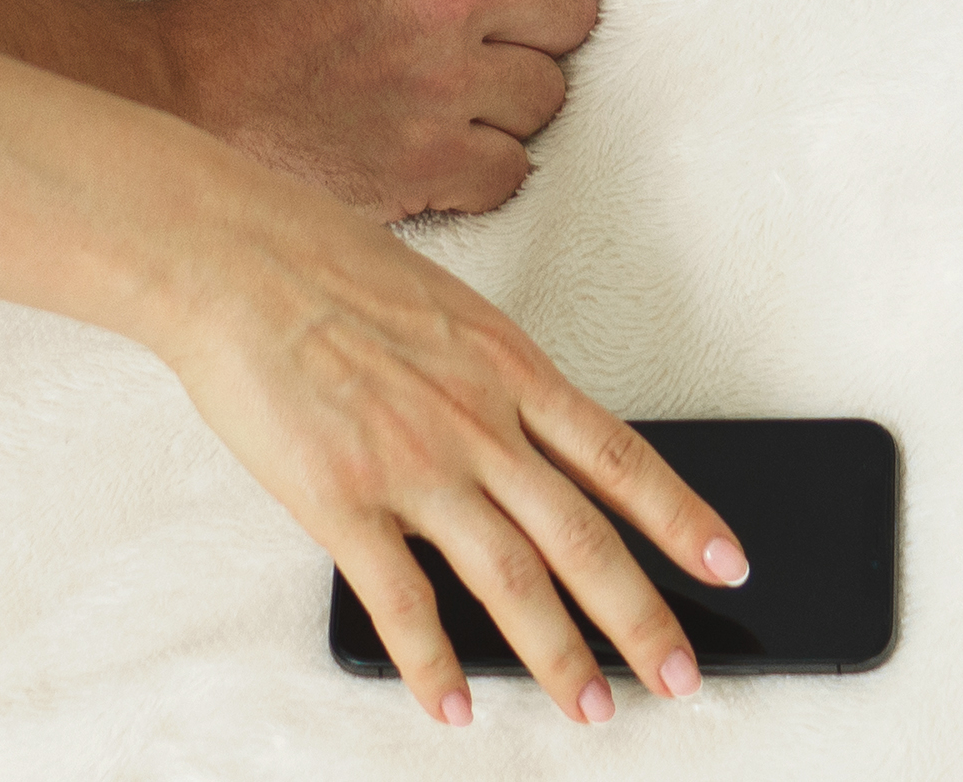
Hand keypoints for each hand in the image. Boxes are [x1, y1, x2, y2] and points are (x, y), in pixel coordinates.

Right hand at [151, 0, 603, 216]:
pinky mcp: (430, 162)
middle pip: (575, 9)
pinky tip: (426, 136)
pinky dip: (477, 164)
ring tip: (434, 85)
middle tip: (466, 31)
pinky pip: (515, 168)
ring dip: (503, 98)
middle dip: (529, 23)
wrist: (192, 92)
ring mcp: (441, 81)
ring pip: (550, 93)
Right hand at [152, 184, 744, 725]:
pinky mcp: (341, 500)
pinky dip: (433, 661)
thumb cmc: (327, 264)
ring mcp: (413, 465)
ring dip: (558, 653)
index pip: (619, 457)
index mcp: (508, 368)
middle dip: (641, 616)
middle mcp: (477, 423)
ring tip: (592, 708)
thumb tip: (530, 438)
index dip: (682, 516)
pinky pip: (402, 599)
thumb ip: (491, 380)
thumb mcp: (445, 309)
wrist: (234, 254)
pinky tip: (454, 704)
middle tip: (680, 675)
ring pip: (510, 578)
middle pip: (581, 536)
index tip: (729, 563)